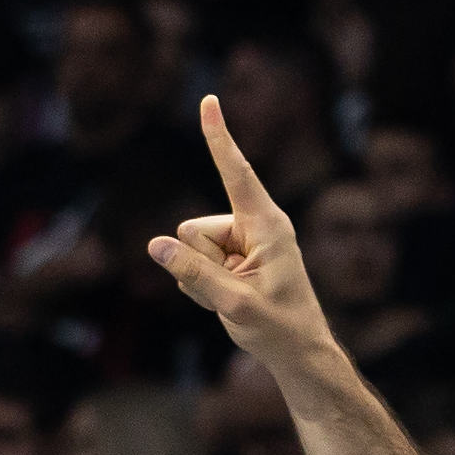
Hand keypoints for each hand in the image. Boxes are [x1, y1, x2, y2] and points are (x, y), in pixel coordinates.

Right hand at [147, 94, 336, 367]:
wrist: (298, 353)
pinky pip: (189, 263)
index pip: (236, 173)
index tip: (210, 100)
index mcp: (267, 225)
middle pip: (191, 230)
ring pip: (187, 248)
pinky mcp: (229, 256)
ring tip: (237, 298)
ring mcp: (239, 240)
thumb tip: (156, 245)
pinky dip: (201, 286)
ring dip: (201, 278)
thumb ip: (195, 274)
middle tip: (237, 293)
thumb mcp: (235, 305)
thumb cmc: (280, 330)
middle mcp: (252, 225)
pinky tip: (229, 299)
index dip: (219, 138)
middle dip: (201, 264)